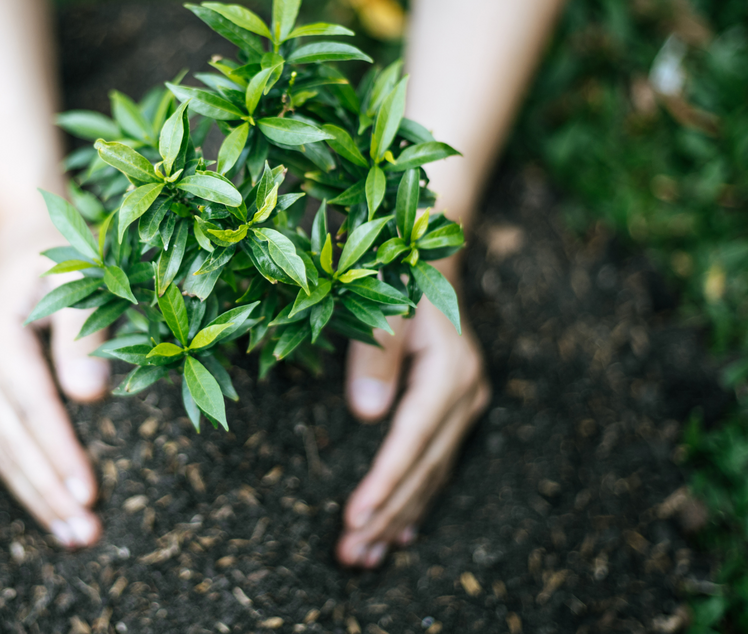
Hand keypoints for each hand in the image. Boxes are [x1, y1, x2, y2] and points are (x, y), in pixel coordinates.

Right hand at [0, 228, 110, 547]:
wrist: (24, 239)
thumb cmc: (63, 255)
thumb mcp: (81, 276)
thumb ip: (84, 333)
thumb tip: (89, 397)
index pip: (31, 405)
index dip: (60, 452)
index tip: (89, 494)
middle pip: (11, 438)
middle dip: (48, 490)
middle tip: (85, 534)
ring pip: (0, 449)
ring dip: (35, 496)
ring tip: (73, 537)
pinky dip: (24, 477)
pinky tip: (50, 509)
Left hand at [336, 265, 489, 567]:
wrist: (432, 261)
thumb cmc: (399, 278)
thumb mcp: (383, 308)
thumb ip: (376, 358)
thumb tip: (367, 416)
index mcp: (449, 374)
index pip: (411, 443)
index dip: (383, 484)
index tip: (354, 520)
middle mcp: (465, 396)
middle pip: (423, 469)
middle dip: (386, 515)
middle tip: (350, 556)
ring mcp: (466, 404)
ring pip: (431, 474)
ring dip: (399, 518)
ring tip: (366, 557)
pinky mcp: (458, 408)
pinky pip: (437, 465)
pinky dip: (417, 500)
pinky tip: (402, 533)